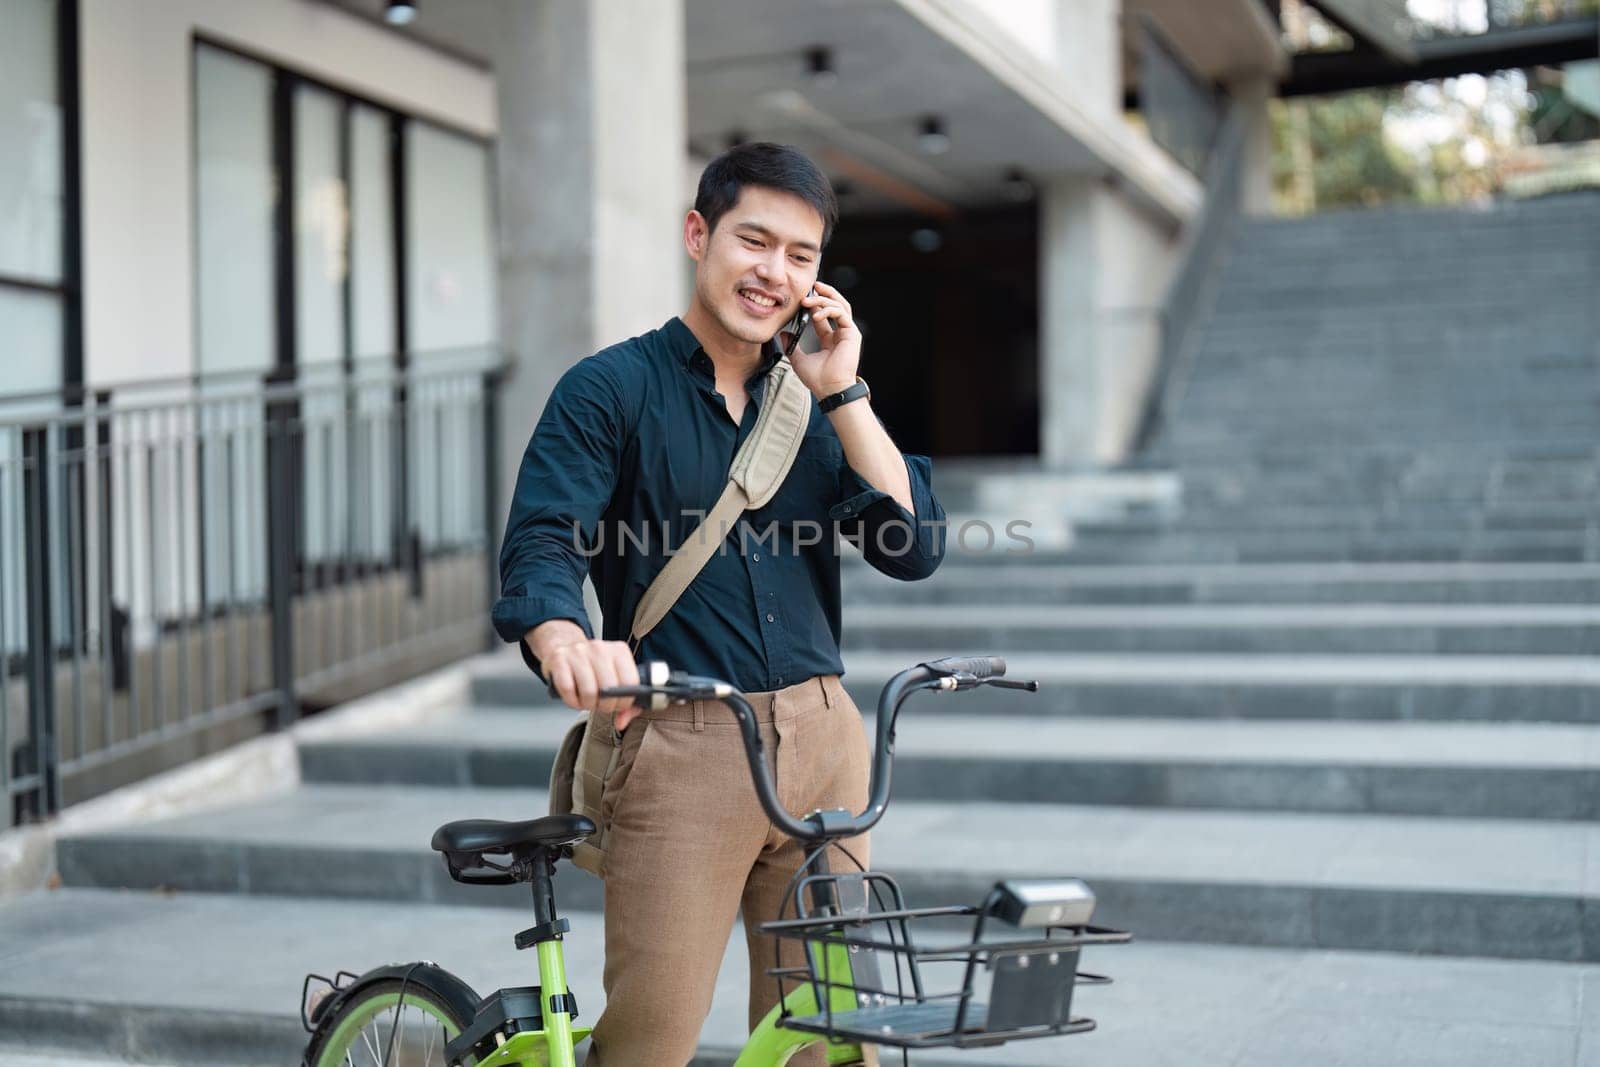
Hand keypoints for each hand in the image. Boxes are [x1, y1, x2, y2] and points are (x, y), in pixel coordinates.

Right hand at [529, 621, 642, 726]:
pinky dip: (571, 701)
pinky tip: (575, 697)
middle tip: (600, 705)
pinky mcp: (559, 659)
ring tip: (587, 701)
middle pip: (609, 688)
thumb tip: (621, 722)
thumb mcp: (614, 677)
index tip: (619, 705)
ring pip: (589, 691)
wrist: (565, 647)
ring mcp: (578, 652)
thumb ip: (625, 703)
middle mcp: (599, 648)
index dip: (625, 701)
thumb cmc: (592, 666)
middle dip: (605, 705)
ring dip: (588, 704)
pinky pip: (568, 689)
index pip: (630, 681)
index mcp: (619, 651)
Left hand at [788, 281, 860, 399]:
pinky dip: (828, 310)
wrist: (830, 390)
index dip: (813, 303)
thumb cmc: (817, 379)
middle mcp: (841, 333)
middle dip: (824, 293)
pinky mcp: (853, 333)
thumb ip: (791, 346)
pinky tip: (814, 315)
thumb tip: (783, 334)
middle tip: (812, 285)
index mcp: (830, 339)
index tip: (801, 297)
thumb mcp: (798, 359)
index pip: (823, 314)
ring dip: (824, 298)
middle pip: (835, 305)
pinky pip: (841, 313)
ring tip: (808, 298)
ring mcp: (848, 333)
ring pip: (840, 305)